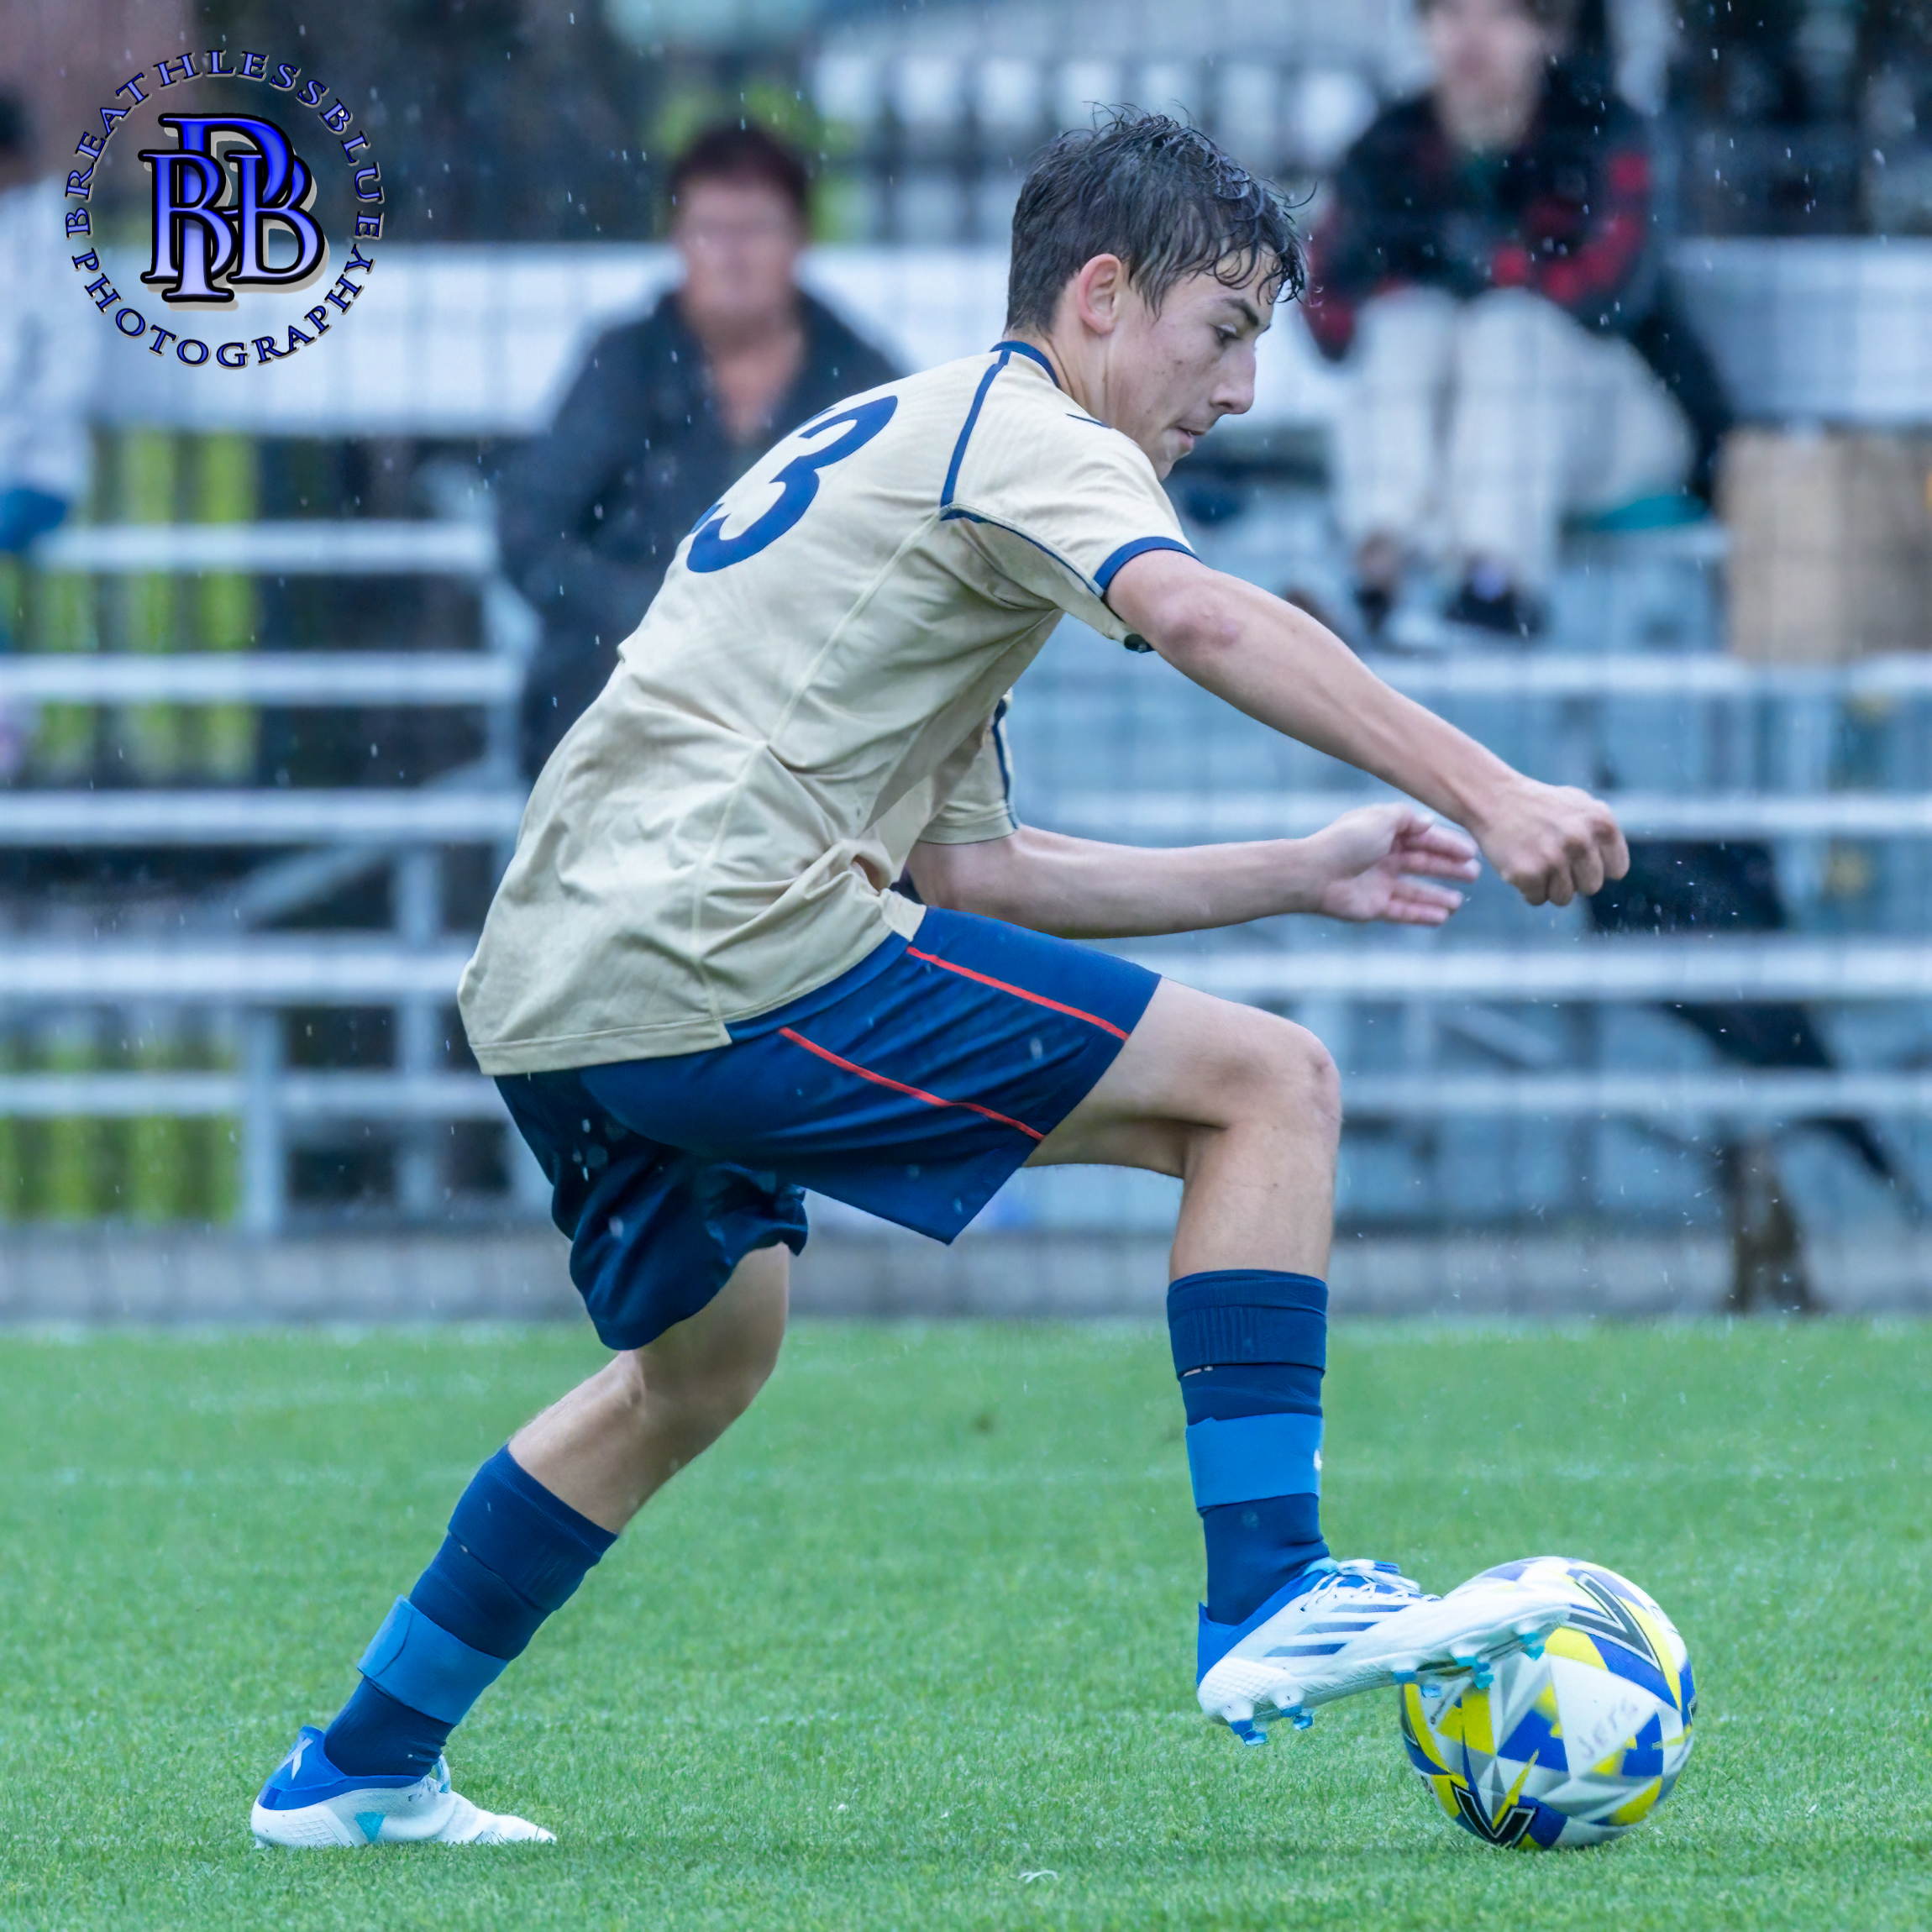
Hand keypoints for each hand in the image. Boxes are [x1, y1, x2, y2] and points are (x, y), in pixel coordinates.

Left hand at [1305, 803, 1480, 925]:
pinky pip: (1403, 911)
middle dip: (1448, 868)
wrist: (1314, 873)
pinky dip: (1421, 914)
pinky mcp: (1374, 906)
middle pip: (1423, 863)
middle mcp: (1383, 857)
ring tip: (1458, 902)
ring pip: (1415, 890)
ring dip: (1437, 896)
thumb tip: (1428, 823)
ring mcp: (1379, 883)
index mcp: (1385, 833)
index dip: (1448, 844)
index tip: (1471, 852)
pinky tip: (1441, 917)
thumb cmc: (1347, 841)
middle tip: (1473, 874)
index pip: (1423, 838)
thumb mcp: (1380, 819)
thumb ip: (1407, 818)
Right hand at [1472, 776, 1628, 907]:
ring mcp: (1554, 858)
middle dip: (1572, 879)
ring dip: (1548, 886)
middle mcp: (1582, 841)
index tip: (1578, 858)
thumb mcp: (1579, 806)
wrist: (1493, 797)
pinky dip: (1526, 889)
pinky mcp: (1528, 873)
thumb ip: (1601, 833)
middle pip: (1591, 887)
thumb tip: (1614, 870)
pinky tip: (1519, 865)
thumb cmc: (1538, 805)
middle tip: (1552, 859)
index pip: (1616, 871)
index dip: (1596, 868)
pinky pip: (1536, 900)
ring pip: (1564, 898)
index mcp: (1602, 823)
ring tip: (1535, 862)